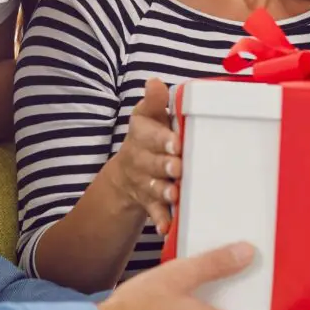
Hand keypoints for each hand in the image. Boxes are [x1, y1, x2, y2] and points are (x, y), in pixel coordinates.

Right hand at [103, 78, 179, 233]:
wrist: (129, 171)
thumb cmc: (149, 137)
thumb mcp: (148, 116)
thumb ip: (154, 101)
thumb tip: (154, 81)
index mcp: (142, 135)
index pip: (149, 135)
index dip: (161, 139)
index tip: (176, 142)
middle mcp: (141, 159)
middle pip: (152, 163)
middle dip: (165, 166)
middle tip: (179, 168)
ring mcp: (145, 181)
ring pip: (154, 187)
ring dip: (164, 191)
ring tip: (175, 194)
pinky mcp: (149, 201)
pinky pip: (154, 211)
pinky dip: (160, 219)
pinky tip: (167, 227)